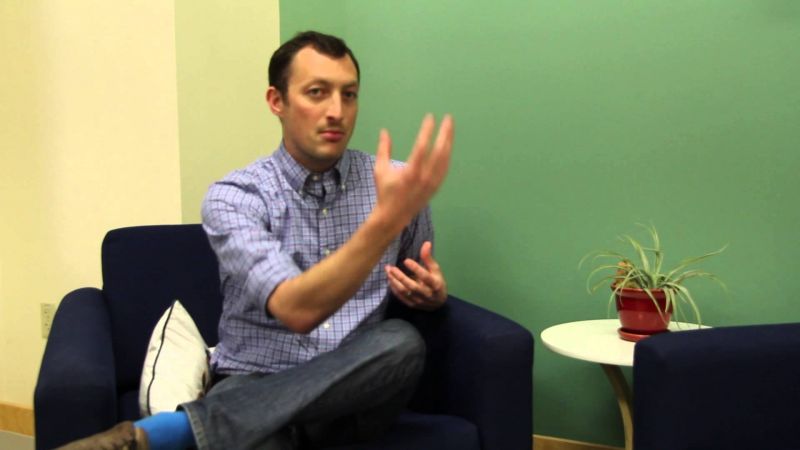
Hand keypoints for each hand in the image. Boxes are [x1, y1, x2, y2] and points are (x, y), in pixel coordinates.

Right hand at [373, 114, 453, 229]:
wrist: (393, 216)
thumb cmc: (385, 192)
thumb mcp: (380, 170)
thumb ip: (383, 149)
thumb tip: (384, 131)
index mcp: (411, 172)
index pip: (422, 146)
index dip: (427, 130)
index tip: (430, 117)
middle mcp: (425, 177)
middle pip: (439, 150)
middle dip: (445, 133)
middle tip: (449, 118)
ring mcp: (432, 182)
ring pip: (445, 159)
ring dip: (449, 142)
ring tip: (450, 128)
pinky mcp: (436, 187)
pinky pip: (445, 168)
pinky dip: (447, 155)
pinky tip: (448, 145)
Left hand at [385, 241, 447, 310]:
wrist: (439, 303)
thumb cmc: (437, 282)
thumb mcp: (436, 270)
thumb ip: (429, 258)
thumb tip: (426, 243)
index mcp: (435, 284)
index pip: (425, 276)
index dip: (416, 268)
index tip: (406, 260)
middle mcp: (427, 294)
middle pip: (412, 286)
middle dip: (400, 276)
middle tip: (390, 267)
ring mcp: (419, 300)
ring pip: (405, 292)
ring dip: (394, 282)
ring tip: (388, 272)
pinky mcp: (412, 304)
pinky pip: (401, 297)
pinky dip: (394, 289)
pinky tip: (389, 280)